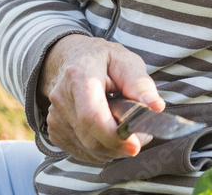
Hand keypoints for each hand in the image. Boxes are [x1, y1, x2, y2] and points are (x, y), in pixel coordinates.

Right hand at [36, 34, 164, 164]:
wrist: (74, 59)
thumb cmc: (104, 60)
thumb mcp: (127, 61)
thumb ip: (141, 84)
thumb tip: (156, 107)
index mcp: (80, 75)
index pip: (92, 115)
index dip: (114, 135)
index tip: (136, 145)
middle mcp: (62, 98)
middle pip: (91, 137)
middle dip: (120, 144)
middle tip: (143, 137)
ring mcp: (55, 117)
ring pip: (88, 149)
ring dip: (113, 149)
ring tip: (129, 131)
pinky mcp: (55, 132)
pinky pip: (82, 152)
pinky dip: (101, 150)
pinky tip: (111, 134)